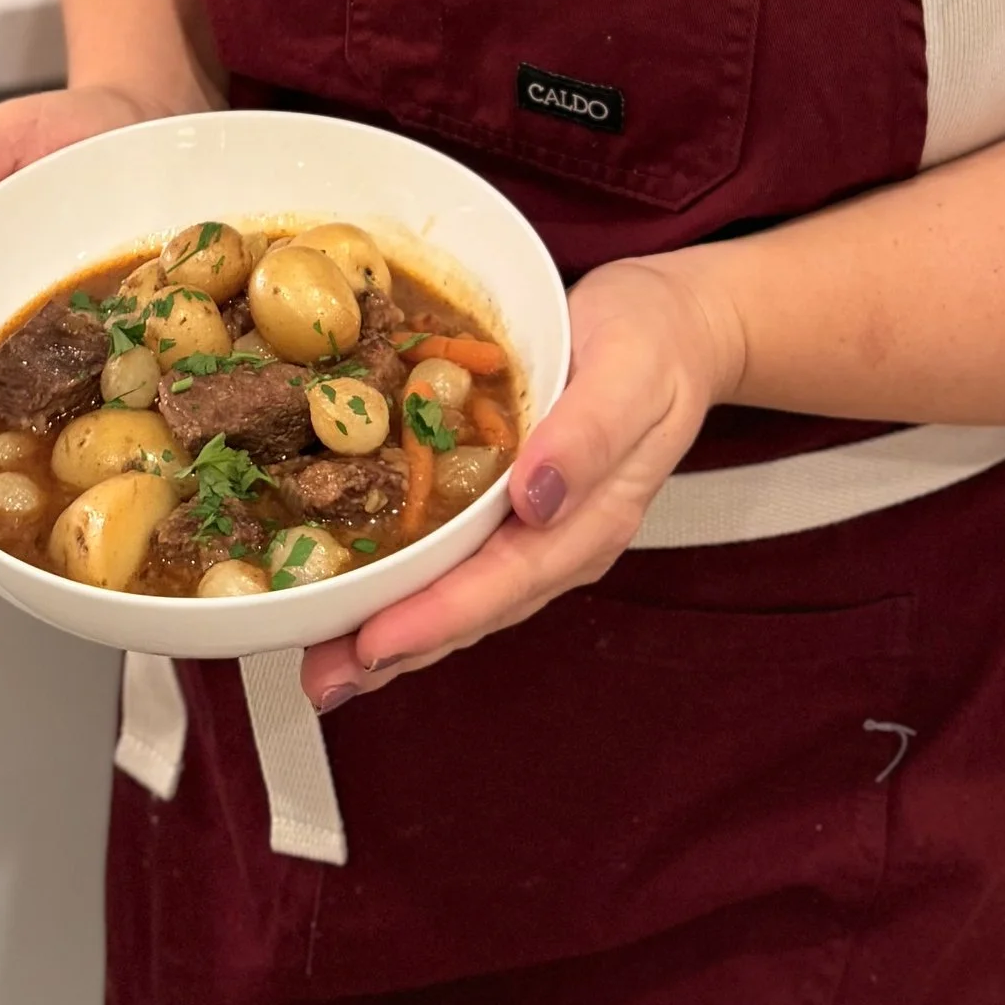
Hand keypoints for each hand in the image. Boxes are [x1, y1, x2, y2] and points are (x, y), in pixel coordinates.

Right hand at [0, 82, 160, 488]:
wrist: (161, 115)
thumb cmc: (75, 124)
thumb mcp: (7, 130)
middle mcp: (23, 311)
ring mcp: (83, 330)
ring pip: (41, 403)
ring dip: (11, 448)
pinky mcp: (141, 333)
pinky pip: (121, 380)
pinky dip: (109, 419)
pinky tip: (105, 454)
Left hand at [298, 249, 746, 708]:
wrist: (681, 327)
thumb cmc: (653, 339)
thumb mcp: (630, 370)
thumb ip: (589, 434)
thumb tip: (536, 498)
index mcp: (592, 518)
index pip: (505, 580)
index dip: (437, 615)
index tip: (375, 641)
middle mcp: (564, 540)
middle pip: (476, 608)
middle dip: (400, 646)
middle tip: (324, 677)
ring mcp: (543, 531)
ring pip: (465, 596)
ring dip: (399, 632)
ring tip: (328, 662)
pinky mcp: (522, 509)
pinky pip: (463, 560)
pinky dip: (414, 587)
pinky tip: (369, 597)